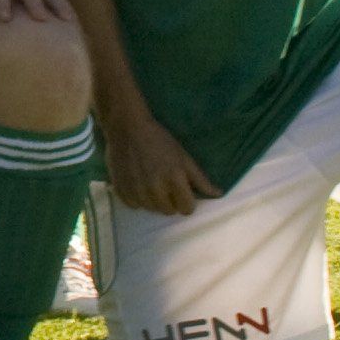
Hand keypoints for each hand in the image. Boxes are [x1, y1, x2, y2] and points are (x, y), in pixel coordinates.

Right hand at [101, 101, 217, 217]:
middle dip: (170, 201)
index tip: (182, 191)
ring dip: (153, 200)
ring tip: (151, 183)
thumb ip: (200, 179)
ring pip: (151, 209)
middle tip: (165, 185)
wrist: (127, 128)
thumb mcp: (184, 157)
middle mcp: (155, 189)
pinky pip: (133, 205)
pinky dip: (137, 198)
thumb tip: (218, 195)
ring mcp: (136, 191)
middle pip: (169, 211)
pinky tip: (137, 184)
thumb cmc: (160, 141)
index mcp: (174, 180)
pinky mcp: (121, 190)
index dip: (187, 201)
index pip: (187, 209)